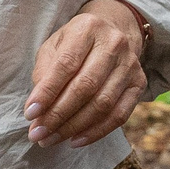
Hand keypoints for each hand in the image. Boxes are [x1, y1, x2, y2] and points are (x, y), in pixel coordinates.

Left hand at [27, 0, 147, 147]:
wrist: (113, 31)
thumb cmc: (75, 44)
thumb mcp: (54, 46)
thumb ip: (45, 73)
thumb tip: (38, 110)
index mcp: (88, 28)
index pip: (66, 64)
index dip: (47, 92)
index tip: (30, 114)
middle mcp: (114, 43)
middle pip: (86, 86)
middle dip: (58, 115)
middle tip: (38, 134)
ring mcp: (130, 64)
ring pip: (103, 103)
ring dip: (74, 127)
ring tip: (51, 139)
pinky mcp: (139, 83)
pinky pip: (120, 114)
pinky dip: (97, 132)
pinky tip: (76, 140)